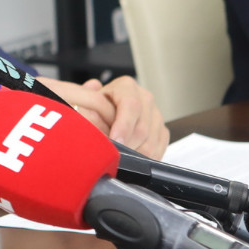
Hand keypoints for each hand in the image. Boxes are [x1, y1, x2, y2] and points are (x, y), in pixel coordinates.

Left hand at [39, 76, 169, 157]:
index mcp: (126, 87)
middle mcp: (144, 98)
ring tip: (121, 160)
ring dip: (136, 154)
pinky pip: (159, 147)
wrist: (105, 113)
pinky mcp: (161, 130)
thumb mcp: (87, 103)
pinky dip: (146, 158)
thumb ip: (87, 100)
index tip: (115, 140)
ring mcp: (155, 114)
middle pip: (142, 127)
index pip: (130, 105)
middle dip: (128, 146)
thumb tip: (90, 92)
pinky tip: (133, 160)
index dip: (123, 125)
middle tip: (114, 156)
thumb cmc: (94, 108)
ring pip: (151, 140)